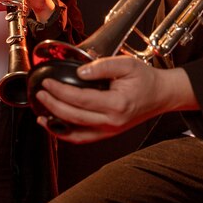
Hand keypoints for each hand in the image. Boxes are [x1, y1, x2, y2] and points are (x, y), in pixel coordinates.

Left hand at [34, 56, 197, 143]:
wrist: (162, 95)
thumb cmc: (146, 79)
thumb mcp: (127, 64)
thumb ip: (102, 66)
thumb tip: (79, 72)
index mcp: (117, 104)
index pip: (80, 99)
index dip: (60, 91)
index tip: (47, 82)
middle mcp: (112, 122)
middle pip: (74, 117)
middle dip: (52, 105)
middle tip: (40, 93)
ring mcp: (110, 131)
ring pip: (75, 133)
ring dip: (55, 124)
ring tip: (40, 113)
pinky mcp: (108, 133)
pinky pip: (83, 138)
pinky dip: (66, 134)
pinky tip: (54, 125)